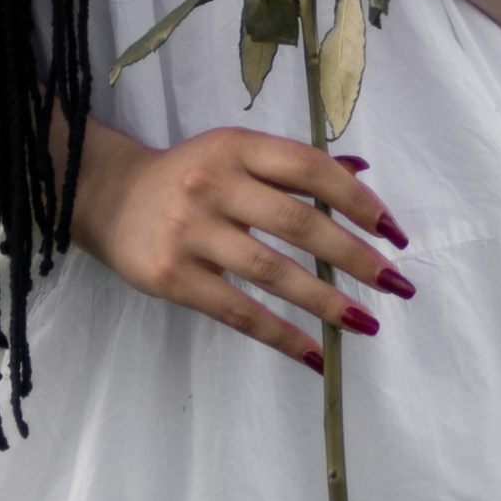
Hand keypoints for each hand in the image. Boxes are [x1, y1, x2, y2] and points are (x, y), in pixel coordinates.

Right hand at [72, 121, 412, 369]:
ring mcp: (190, 232)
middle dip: (354, 257)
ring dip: (326, 302)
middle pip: (298, 223)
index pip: (309, 169)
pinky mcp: (172, 276)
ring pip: (272, 272)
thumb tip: (363, 170)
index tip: (394, 232)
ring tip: (366, 323)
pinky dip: (281, 336)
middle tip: (395, 283)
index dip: (357, 199)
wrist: (105, 198)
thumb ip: (293, 165)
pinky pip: (238, 311)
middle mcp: (213, 184)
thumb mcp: (234, 153)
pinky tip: (314, 354)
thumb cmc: (186, 176)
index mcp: (236, 146)